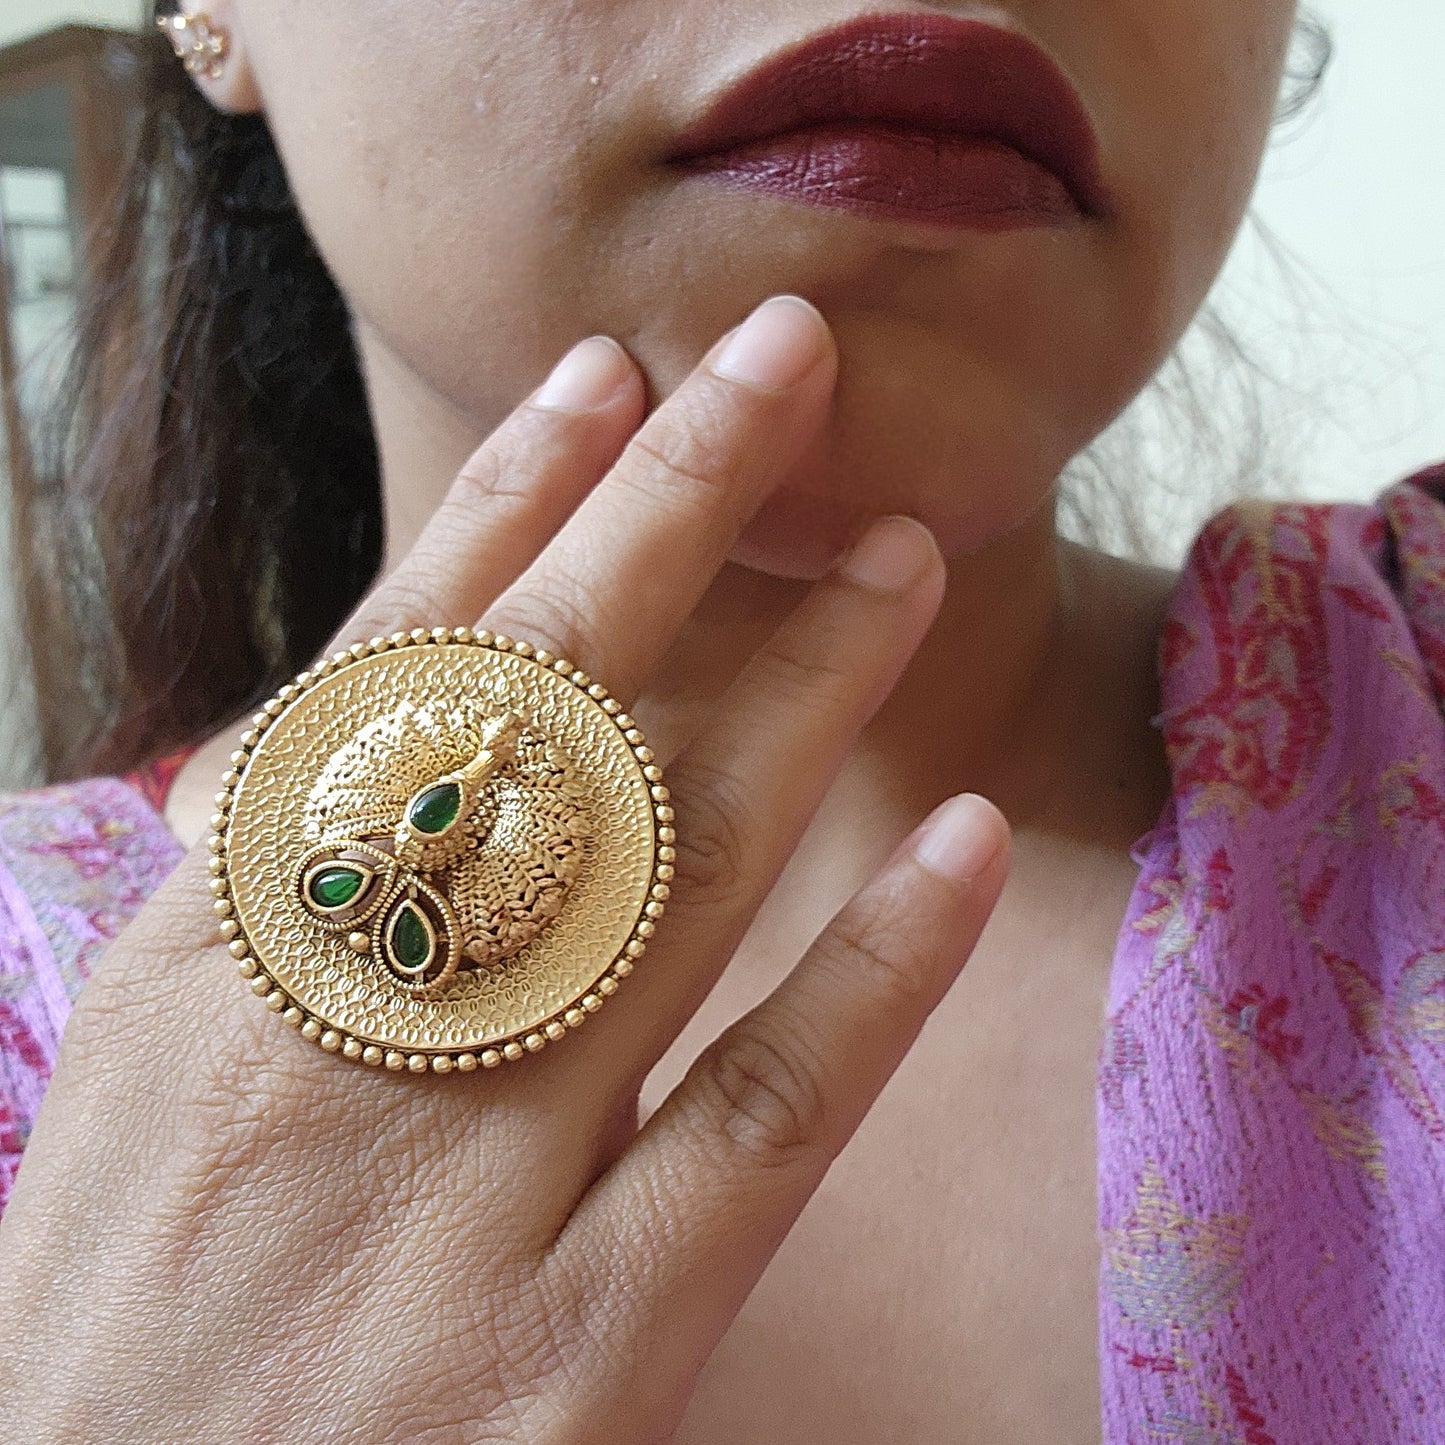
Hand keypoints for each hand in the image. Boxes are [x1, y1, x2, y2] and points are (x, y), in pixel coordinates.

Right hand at [0, 296, 1009, 1441]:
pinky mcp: (592, 1341)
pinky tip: (956, 842)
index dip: (511, 501)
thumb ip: (261, 892)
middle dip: (675, 512)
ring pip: (671, 872)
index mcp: (221, 958)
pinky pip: (762, 1117)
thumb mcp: (141, 1070)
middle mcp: (346, 1032)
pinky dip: (874, 972)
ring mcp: (477, 1185)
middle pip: (545, 715)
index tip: (612, 377)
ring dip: (803, 691)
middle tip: (785, 363)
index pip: (392, 670)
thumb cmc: (121, 1315)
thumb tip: (359, 714)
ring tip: (893, 557)